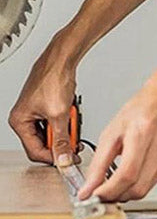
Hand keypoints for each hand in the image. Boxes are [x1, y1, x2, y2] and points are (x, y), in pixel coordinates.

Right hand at [8, 39, 77, 165]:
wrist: (63, 58)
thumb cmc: (54, 78)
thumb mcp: (60, 115)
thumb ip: (62, 140)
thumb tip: (62, 158)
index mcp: (20, 121)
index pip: (34, 151)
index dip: (53, 157)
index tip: (68, 160)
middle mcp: (24, 117)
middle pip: (43, 142)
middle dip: (61, 141)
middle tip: (75, 142)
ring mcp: (35, 110)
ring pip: (51, 130)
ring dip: (64, 129)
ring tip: (72, 120)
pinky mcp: (45, 104)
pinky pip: (55, 119)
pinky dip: (65, 119)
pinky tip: (72, 113)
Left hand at [79, 80, 156, 201]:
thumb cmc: (145, 106)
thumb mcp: (114, 129)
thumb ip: (99, 161)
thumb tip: (88, 188)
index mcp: (143, 132)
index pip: (126, 174)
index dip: (108, 192)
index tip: (95, 196)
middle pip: (137, 188)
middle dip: (116, 196)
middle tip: (104, 191)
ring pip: (146, 189)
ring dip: (129, 190)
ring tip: (120, 177)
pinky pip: (156, 182)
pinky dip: (143, 180)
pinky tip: (140, 166)